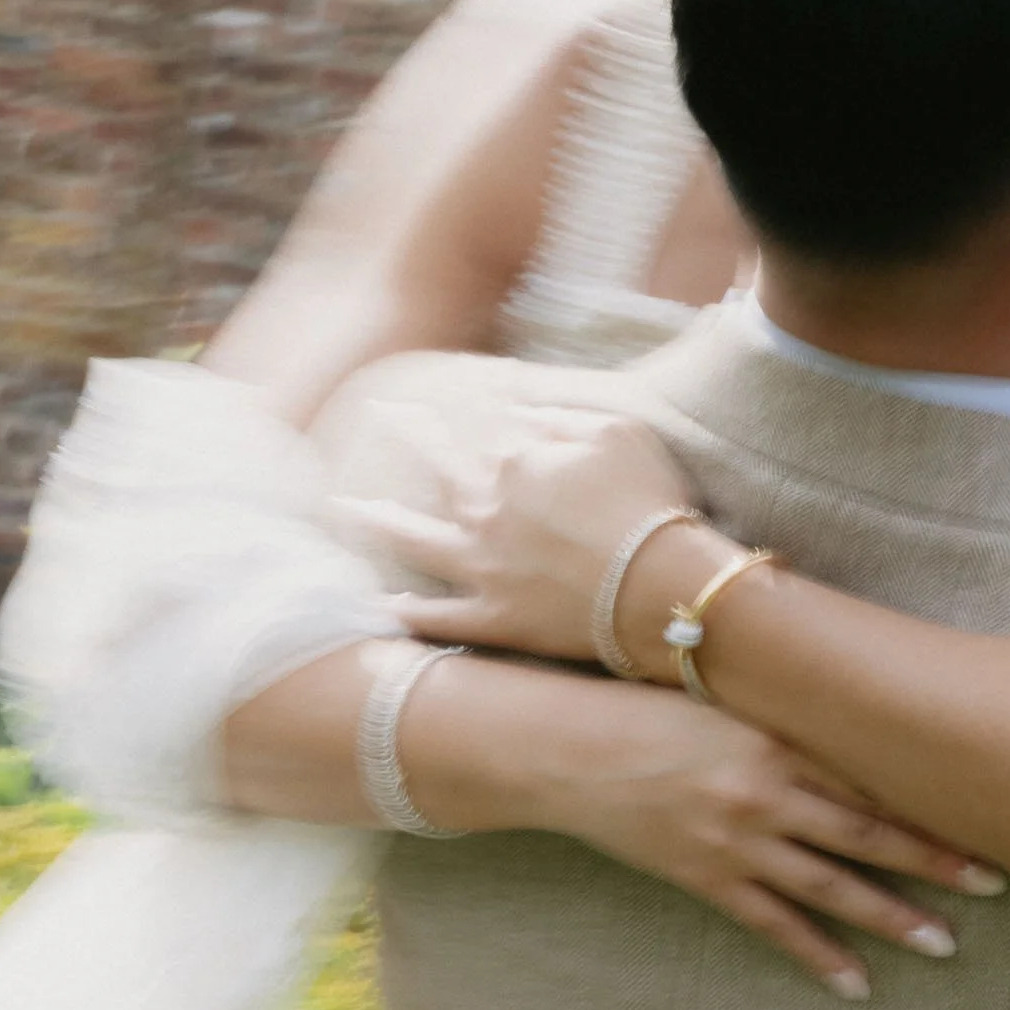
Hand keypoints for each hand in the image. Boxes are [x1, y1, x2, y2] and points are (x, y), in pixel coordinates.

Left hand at [340, 408, 693, 666]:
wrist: (661, 590)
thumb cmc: (650, 506)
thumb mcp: (618, 433)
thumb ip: (559, 415)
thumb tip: (516, 409)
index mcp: (513, 460)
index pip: (482, 424)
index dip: (468, 405)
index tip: (458, 391)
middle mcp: (485, 508)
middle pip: (437, 467)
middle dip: (409, 436)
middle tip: (382, 415)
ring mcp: (483, 567)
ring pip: (416, 540)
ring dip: (380, 521)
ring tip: (348, 508)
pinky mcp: (494, 619)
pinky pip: (439, 618)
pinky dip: (409, 612)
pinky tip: (384, 603)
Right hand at [413, 657, 1003, 997]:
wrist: (563, 746)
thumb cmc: (643, 708)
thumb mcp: (722, 692)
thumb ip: (785, 702)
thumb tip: (846, 685)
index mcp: (777, 735)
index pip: (871, 769)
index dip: (931, 792)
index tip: (988, 803)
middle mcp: (766, 789)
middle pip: (869, 830)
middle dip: (937, 858)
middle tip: (997, 880)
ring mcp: (737, 839)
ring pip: (832, 887)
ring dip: (892, 916)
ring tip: (944, 944)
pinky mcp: (706, 878)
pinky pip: (774, 927)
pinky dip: (818, 957)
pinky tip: (857, 985)